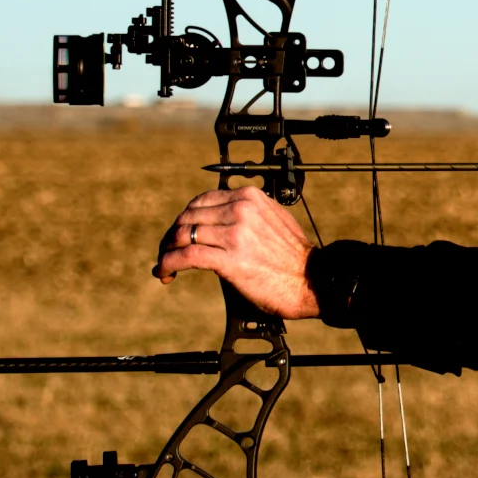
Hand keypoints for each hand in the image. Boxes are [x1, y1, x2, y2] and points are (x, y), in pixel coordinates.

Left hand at [154, 187, 319, 318]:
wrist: (313, 280)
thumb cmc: (294, 257)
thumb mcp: (273, 218)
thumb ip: (248, 212)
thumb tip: (220, 215)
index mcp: (250, 197)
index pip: (201, 201)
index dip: (184, 218)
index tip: (179, 233)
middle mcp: (241, 210)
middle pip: (187, 217)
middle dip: (171, 236)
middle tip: (167, 251)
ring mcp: (236, 234)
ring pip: (183, 235)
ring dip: (167, 251)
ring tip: (164, 266)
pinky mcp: (231, 260)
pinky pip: (187, 256)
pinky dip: (169, 263)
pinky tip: (165, 272)